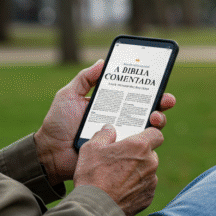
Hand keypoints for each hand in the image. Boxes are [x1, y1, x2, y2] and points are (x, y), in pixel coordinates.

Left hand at [34, 60, 175, 184]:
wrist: (50, 153)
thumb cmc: (58, 123)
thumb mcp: (68, 95)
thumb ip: (84, 78)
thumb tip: (102, 62)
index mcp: (108, 104)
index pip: (132, 93)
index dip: (148, 87)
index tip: (158, 79)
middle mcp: (118, 119)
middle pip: (146, 109)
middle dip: (161, 102)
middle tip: (165, 99)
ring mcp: (120, 137)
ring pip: (147, 128)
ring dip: (157, 120)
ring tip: (155, 117)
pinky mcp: (118, 153)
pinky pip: (136, 147)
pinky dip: (145, 141)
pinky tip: (146, 135)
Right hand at [73, 125, 163, 215]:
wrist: (95, 208)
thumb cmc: (93, 175)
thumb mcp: (91, 147)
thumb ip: (104, 134)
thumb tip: (109, 130)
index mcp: (139, 146)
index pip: (156, 133)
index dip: (148, 134)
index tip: (139, 137)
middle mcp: (150, 162)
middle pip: (150, 153)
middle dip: (138, 154)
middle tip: (121, 158)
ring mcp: (151, 181)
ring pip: (148, 171)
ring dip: (137, 171)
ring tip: (117, 176)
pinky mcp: (148, 197)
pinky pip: (145, 187)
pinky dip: (136, 186)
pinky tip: (120, 189)